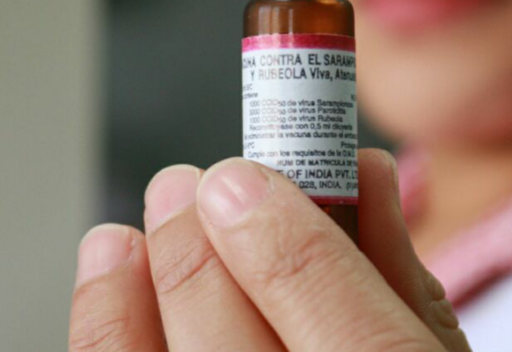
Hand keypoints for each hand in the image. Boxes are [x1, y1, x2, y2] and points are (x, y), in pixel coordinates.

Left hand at [68, 149, 470, 351]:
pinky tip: (110, 293)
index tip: (244, 177)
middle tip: (185, 188)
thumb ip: (402, 277)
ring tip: (121, 237)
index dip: (288, 243)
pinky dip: (111, 345)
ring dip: (133, 305)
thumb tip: (362, 179)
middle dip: (198, 257)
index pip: (357, 344)